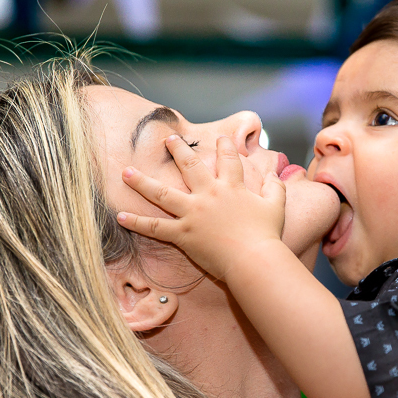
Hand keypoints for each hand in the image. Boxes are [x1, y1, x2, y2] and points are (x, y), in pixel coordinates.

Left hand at [116, 135, 285, 279]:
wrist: (254, 259)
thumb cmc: (267, 234)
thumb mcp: (276, 206)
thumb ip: (275, 187)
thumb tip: (277, 173)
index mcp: (232, 187)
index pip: (228, 160)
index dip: (225, 147)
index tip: (220, 138)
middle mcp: (209, 195)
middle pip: (189, 167)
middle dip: (178, 150)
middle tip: (167, 139)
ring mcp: (193, 214)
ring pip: (162, 194)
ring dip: (142, 182)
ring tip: (126, 172)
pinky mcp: (183, 234)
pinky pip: (155, 227)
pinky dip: (137, 223)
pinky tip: (120, 217)